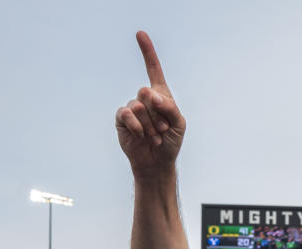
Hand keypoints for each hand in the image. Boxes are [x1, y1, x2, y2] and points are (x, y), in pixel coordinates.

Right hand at [116, 31, 186, 177]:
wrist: (157, 162)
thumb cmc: (170, 142)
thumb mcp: (179, 124)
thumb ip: (170, 107)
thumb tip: (152, 95)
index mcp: (161, 95)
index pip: (153, 69)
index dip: (147, 52)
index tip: (140, 34)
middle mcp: (145, 98)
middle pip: (147, 91)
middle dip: (158, 114)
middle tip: (163, 129)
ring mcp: (132, 108)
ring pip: (139, 106)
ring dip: (150, 125)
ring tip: (154, 137)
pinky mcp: (122, 119)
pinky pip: (127, 114)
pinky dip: (137, 126)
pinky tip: (142, 137)